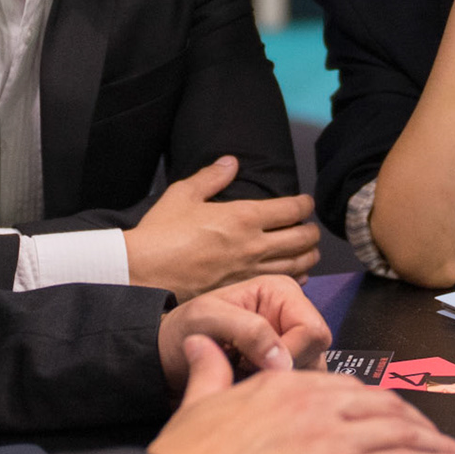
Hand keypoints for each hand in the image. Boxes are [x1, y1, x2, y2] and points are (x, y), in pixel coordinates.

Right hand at [125, 156, 320, 300]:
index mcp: (243, 217)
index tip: (305, 203)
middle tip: (311, 228)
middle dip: (312, 232)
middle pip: (302, 239)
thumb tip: (231, 162)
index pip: (291, 209)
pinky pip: (279, 285)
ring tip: (310, 251)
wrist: (142, 273)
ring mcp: (249, 271)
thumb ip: (211, 177)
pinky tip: (295, 276)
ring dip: (309, 256)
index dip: (305, 205)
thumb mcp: (183, 194)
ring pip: (297, 265)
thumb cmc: (160, 232)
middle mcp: (253, 245)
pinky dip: (295, 279)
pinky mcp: (240, 291)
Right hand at [149, 335, 454, 453]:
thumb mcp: (195, 404)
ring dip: (440, 447)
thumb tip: (204, 345)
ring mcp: (331, 436)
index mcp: (282, 385)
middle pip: (384, 406)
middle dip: (416, 424)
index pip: (346, 387)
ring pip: (403, 432)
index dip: (377, 404)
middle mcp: (314, 402)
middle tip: (436, 440)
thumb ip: (209, 371)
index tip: (393, 417)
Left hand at [157, 274, 333, 391]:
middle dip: (282, 370)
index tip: (256, 364)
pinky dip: (273, 394)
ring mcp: (290, 343)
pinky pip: (294, 387)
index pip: (313, 331)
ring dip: (277, 384)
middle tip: (244, 368)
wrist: (165, 354)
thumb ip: (249, 330)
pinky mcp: (283, 366)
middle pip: (317, 354)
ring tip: (242, 375)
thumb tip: (283, 358)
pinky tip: (247, 384)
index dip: (290, 354)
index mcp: (282, 292)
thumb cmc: (183, 329)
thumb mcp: (208, 319)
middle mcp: (291, 315)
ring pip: (309, 374)